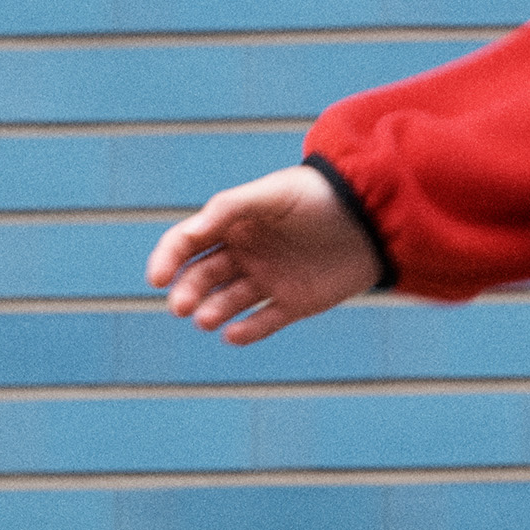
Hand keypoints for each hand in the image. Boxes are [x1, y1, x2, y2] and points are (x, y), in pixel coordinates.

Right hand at [147, 164, 379, 343]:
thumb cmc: (318, 195)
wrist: (373, 217)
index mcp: (233, 224)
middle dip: (188, 291)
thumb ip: (230, 208)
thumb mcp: (272, 194)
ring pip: (229, 302)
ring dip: (212, 312)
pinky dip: (247, 331)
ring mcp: (269, 279)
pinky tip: (232, 335)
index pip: (187, 242)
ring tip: (206, 319)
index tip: (156, 278)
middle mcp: (246, 253)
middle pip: (203, 277)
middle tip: (181, 306)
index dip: (167, 258)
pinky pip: (264, 322)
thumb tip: (192, 231)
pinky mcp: (295, 303)